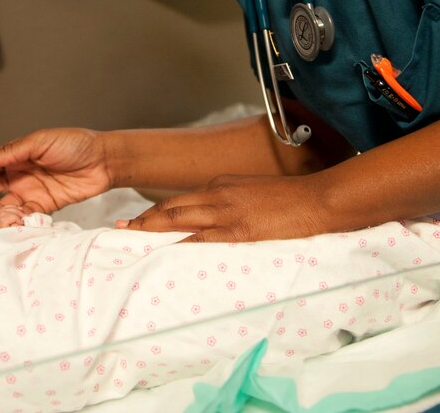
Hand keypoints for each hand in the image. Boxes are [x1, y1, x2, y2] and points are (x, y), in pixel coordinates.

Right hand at [0, 127, 113, 232]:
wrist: (104, 160)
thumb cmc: (76, 144)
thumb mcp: (40, 142)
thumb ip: (11, 152)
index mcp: (18, 154)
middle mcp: (21, 173)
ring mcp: (31, 191)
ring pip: (1, 205)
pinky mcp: (44, 207)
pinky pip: (22, 216)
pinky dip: (10, 223)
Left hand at [117, 174, 328, 242]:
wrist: (319, 199)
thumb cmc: (294, 199)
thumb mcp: (257, 193)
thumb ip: (236, 202)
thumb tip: (224, 219)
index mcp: (223, 183)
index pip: (182, 199)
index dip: (157, 210)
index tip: (140, 220)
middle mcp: (219, 193)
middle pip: (171, 207)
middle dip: (143, 220)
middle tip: (120, 230)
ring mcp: (226, 212)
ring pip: (177, 220)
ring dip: (150, 231)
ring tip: (129, 241)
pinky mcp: (237, 231)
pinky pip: (199, 241)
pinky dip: (177, 247)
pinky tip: (162, 256)